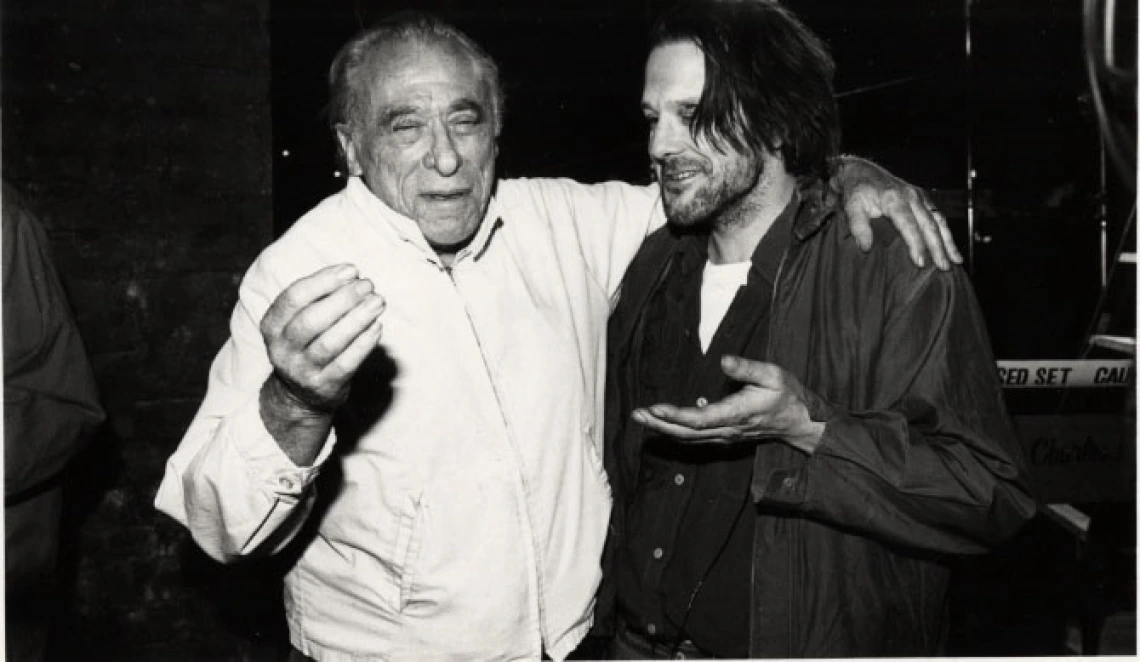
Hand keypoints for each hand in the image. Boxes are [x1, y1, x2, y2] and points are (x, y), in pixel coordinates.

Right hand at [260, 263, 385, 415]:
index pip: (294, 297)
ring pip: (330, 343)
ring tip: (378, 302)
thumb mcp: (297, 321)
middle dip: (343, 298)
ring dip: (357, 319)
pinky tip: (377, 326)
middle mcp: (282, 350)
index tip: (351, 270)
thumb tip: (352, 277)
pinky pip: (347, 363)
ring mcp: (302, 370)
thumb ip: (318, 299)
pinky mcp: (324, 386)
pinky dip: (364, 343)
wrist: (299, 394)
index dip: (324, 280)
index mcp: (271, 326)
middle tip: (368, 285)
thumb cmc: (306, 344)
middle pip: (311, 320)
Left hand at [631, 355, 824, 453]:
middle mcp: (727, 430)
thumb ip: (747, 368)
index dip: (675, 416)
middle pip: (687, 432)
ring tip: (642, 419)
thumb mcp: (773, 375)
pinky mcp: (724, 436)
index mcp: (737, 414)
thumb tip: (723, 360)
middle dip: (660, 424)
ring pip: (689, 438)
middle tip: (637, 415)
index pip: (699, 419)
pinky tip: (662, 425)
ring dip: (664, 429)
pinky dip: (676, 433)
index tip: (655, 407)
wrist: (800, 422)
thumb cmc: (787, 395)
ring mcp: (725, 436)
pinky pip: (695, 439)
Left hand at [835, 156, 963, 270]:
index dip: (916, 244)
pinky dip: (946, 232)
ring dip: (949, 242)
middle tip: (944, 268)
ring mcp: (919, 196)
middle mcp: (911, 196)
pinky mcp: (922, 198)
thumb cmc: (856, 190)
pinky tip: (951, 247)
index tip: (920, 263)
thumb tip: (866, 248)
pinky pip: (938, 216)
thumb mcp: (851, 207)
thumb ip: (858, 227)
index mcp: (895, 199)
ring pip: (939, 220)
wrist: (861, 171)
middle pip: (930, 224)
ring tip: (956, 261)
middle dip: (938, 248)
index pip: (909, 225)